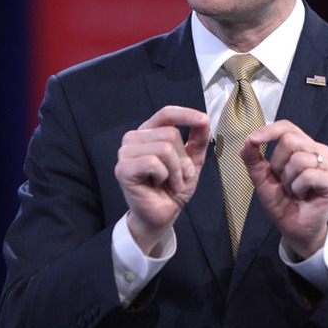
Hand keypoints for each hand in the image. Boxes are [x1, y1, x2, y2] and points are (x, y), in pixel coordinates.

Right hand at [114, 106, 209, 255]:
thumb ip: (199, 139)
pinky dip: (164, 176)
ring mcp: (126, 153)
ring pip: (164, 148)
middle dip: (183, 159)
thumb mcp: (192, 161)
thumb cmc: (172, 187)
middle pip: (170, 134)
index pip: (166, 114)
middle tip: (180, 176)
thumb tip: (204, 120)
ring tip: (171, 182)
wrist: (163, 214)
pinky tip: (159, 184)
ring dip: (175, 171)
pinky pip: (153, 162)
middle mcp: (134, 138)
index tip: (203, 120)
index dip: (185, 114)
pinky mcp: (123, 169)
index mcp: (149, 132)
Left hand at [241, 120, 327, 259]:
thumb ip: (253, 158)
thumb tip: (248, 141)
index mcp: (304, 146)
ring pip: (299, 159)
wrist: (294, 229)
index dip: (269, 130)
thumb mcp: (261, 178)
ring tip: (294, 190)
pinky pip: (308, 175)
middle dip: (278, 164)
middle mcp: (319, 151)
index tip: (253, 140)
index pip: (287, 127)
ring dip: (288, 180)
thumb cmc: (282, 202)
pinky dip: (298, 187)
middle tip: (284, 182)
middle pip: (290, 140)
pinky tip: (303, 195)